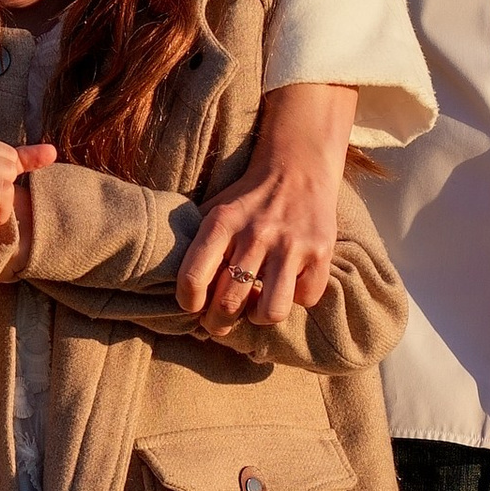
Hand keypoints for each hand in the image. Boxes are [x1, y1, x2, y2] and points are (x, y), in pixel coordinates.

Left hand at [176, 82, 358, 329]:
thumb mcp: (214, 209)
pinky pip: (305, 299)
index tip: (193, 307)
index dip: (189, 303)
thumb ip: (193, 243)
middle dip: (219, 323)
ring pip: (270, 311)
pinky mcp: (320, 252)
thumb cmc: (247, 199)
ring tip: (256, 308)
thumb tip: (169, 286)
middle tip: (219, 322)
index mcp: (222, 222)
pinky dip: (296, 298)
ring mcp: (291, 244)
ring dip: (259, 318)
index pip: (193, 278)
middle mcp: (256, 233)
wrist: (299, 167)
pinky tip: (289, 284)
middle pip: (229, 303)